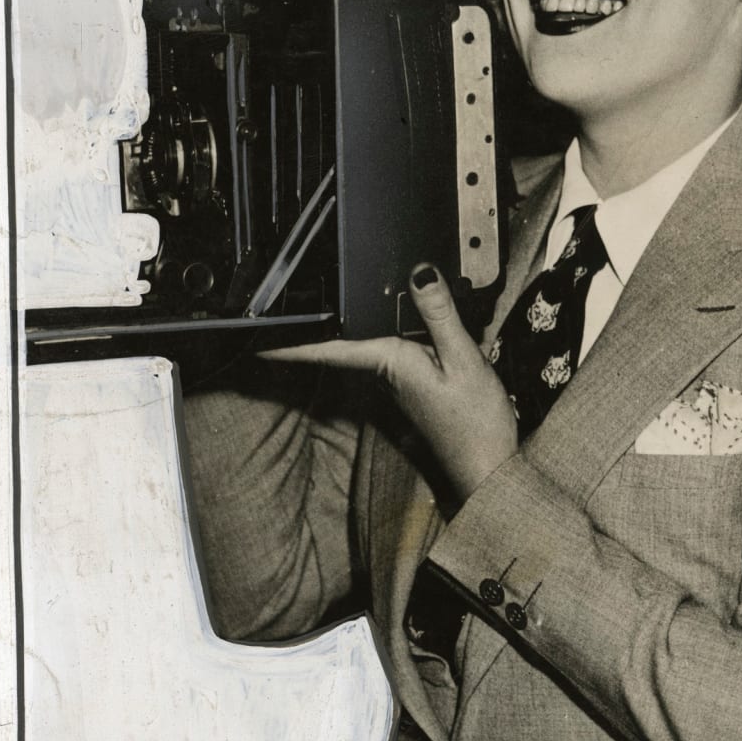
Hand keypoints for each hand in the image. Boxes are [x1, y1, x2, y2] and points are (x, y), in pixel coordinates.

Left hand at [261, 265, 517, 501]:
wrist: (489, 467)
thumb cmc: (476, 424)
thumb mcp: (464, 359)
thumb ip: (440, 315)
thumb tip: (419, 273)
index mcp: (389, 363)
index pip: (326, 348)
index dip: (287, 343)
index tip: (252, 337)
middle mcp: (386, 374)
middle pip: (343, 342)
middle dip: (314, 325)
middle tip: (281, 304)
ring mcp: (399, 383)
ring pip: (366, 345)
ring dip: (346, 327)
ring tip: (321, 306)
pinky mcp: (415, 387)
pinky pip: (391, 352)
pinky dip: (383, 332)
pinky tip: (395, 320)